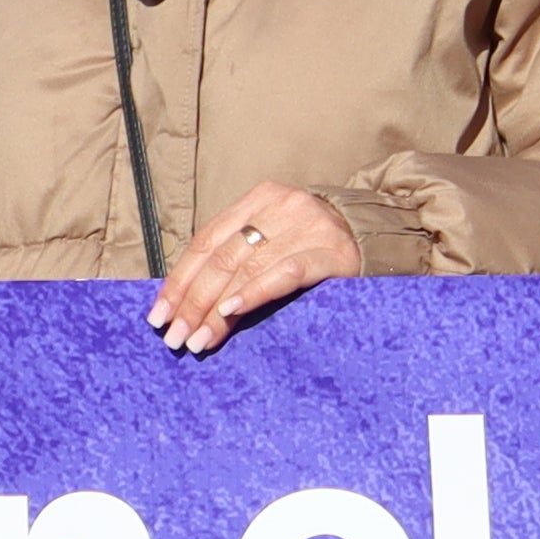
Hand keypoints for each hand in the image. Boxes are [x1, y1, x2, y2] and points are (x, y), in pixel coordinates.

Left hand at [154, 180, 358, 353]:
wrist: (380, 239)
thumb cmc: (316, 248)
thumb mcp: (274, 241)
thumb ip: (237, 259)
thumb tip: (185, 305)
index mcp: (260, 198)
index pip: (206, 241)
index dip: (179, 280)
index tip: (159, 314)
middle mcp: (282, 206)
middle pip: (222, 257)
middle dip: (192, 301)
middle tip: (174, 337)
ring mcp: (309, 227)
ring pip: (247, 268)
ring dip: (216, 309)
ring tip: (198, 339)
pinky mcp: (331, 253)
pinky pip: (285, 274)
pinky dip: (254, 293)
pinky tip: (231, 312)